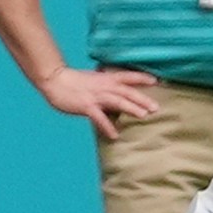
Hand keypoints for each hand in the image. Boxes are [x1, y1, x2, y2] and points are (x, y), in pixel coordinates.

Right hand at [40, 66, 160, 138]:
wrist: (55, 80)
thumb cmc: (75, 81)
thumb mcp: (95, 80)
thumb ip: (108, 86)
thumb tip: (121, 95)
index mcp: (107, 78)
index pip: (128, 76)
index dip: (142, 78)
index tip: (157, 81)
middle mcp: (104, 86)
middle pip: (127, 91)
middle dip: (142, 99)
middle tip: (156, 108)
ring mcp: (96, 96)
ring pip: (117, 101)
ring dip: (131, 108)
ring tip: (143, 116)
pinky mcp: (86, 106)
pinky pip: (99, 118)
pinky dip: (107, 126)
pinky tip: (115, 136)